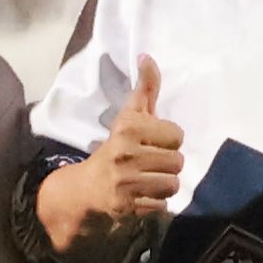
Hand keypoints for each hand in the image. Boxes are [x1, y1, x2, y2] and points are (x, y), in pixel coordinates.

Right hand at [37, 56, 179, 262]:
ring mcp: (126, 182)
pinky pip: (162, 205)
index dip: (167, 140)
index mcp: (128, 128)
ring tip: (149, 180)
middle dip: (167, 164)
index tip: (151, 142)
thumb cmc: (116, 148)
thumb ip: (145, 88)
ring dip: (164, 185)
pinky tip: (142, 196)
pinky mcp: (127, 206)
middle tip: (150, 164)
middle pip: (177, 162)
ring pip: (173, 184)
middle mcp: (125, 154)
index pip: (176, 135)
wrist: (85, 188)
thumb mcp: (129, 116)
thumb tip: (147, 56)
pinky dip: (156, 203)